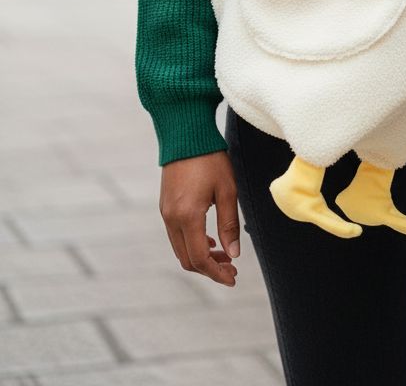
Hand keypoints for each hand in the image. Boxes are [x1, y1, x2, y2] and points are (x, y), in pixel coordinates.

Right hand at [159, 150, 239, 286]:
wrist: (186, 135)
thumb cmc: (210, 159)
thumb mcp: (227, 190)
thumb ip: (229, 224)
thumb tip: (234, 254)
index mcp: (187, 216)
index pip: (200, 258)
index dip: (217, 273)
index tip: (233, 278)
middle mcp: (171, 218)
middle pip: (187, 259)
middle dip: (210, 269)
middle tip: (232, 269)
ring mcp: (165, 213)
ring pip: (181, 249)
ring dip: (201, 257)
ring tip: (225, 256)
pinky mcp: (165, 206)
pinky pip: (176, 236)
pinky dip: (192, 244)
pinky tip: (210, 241)